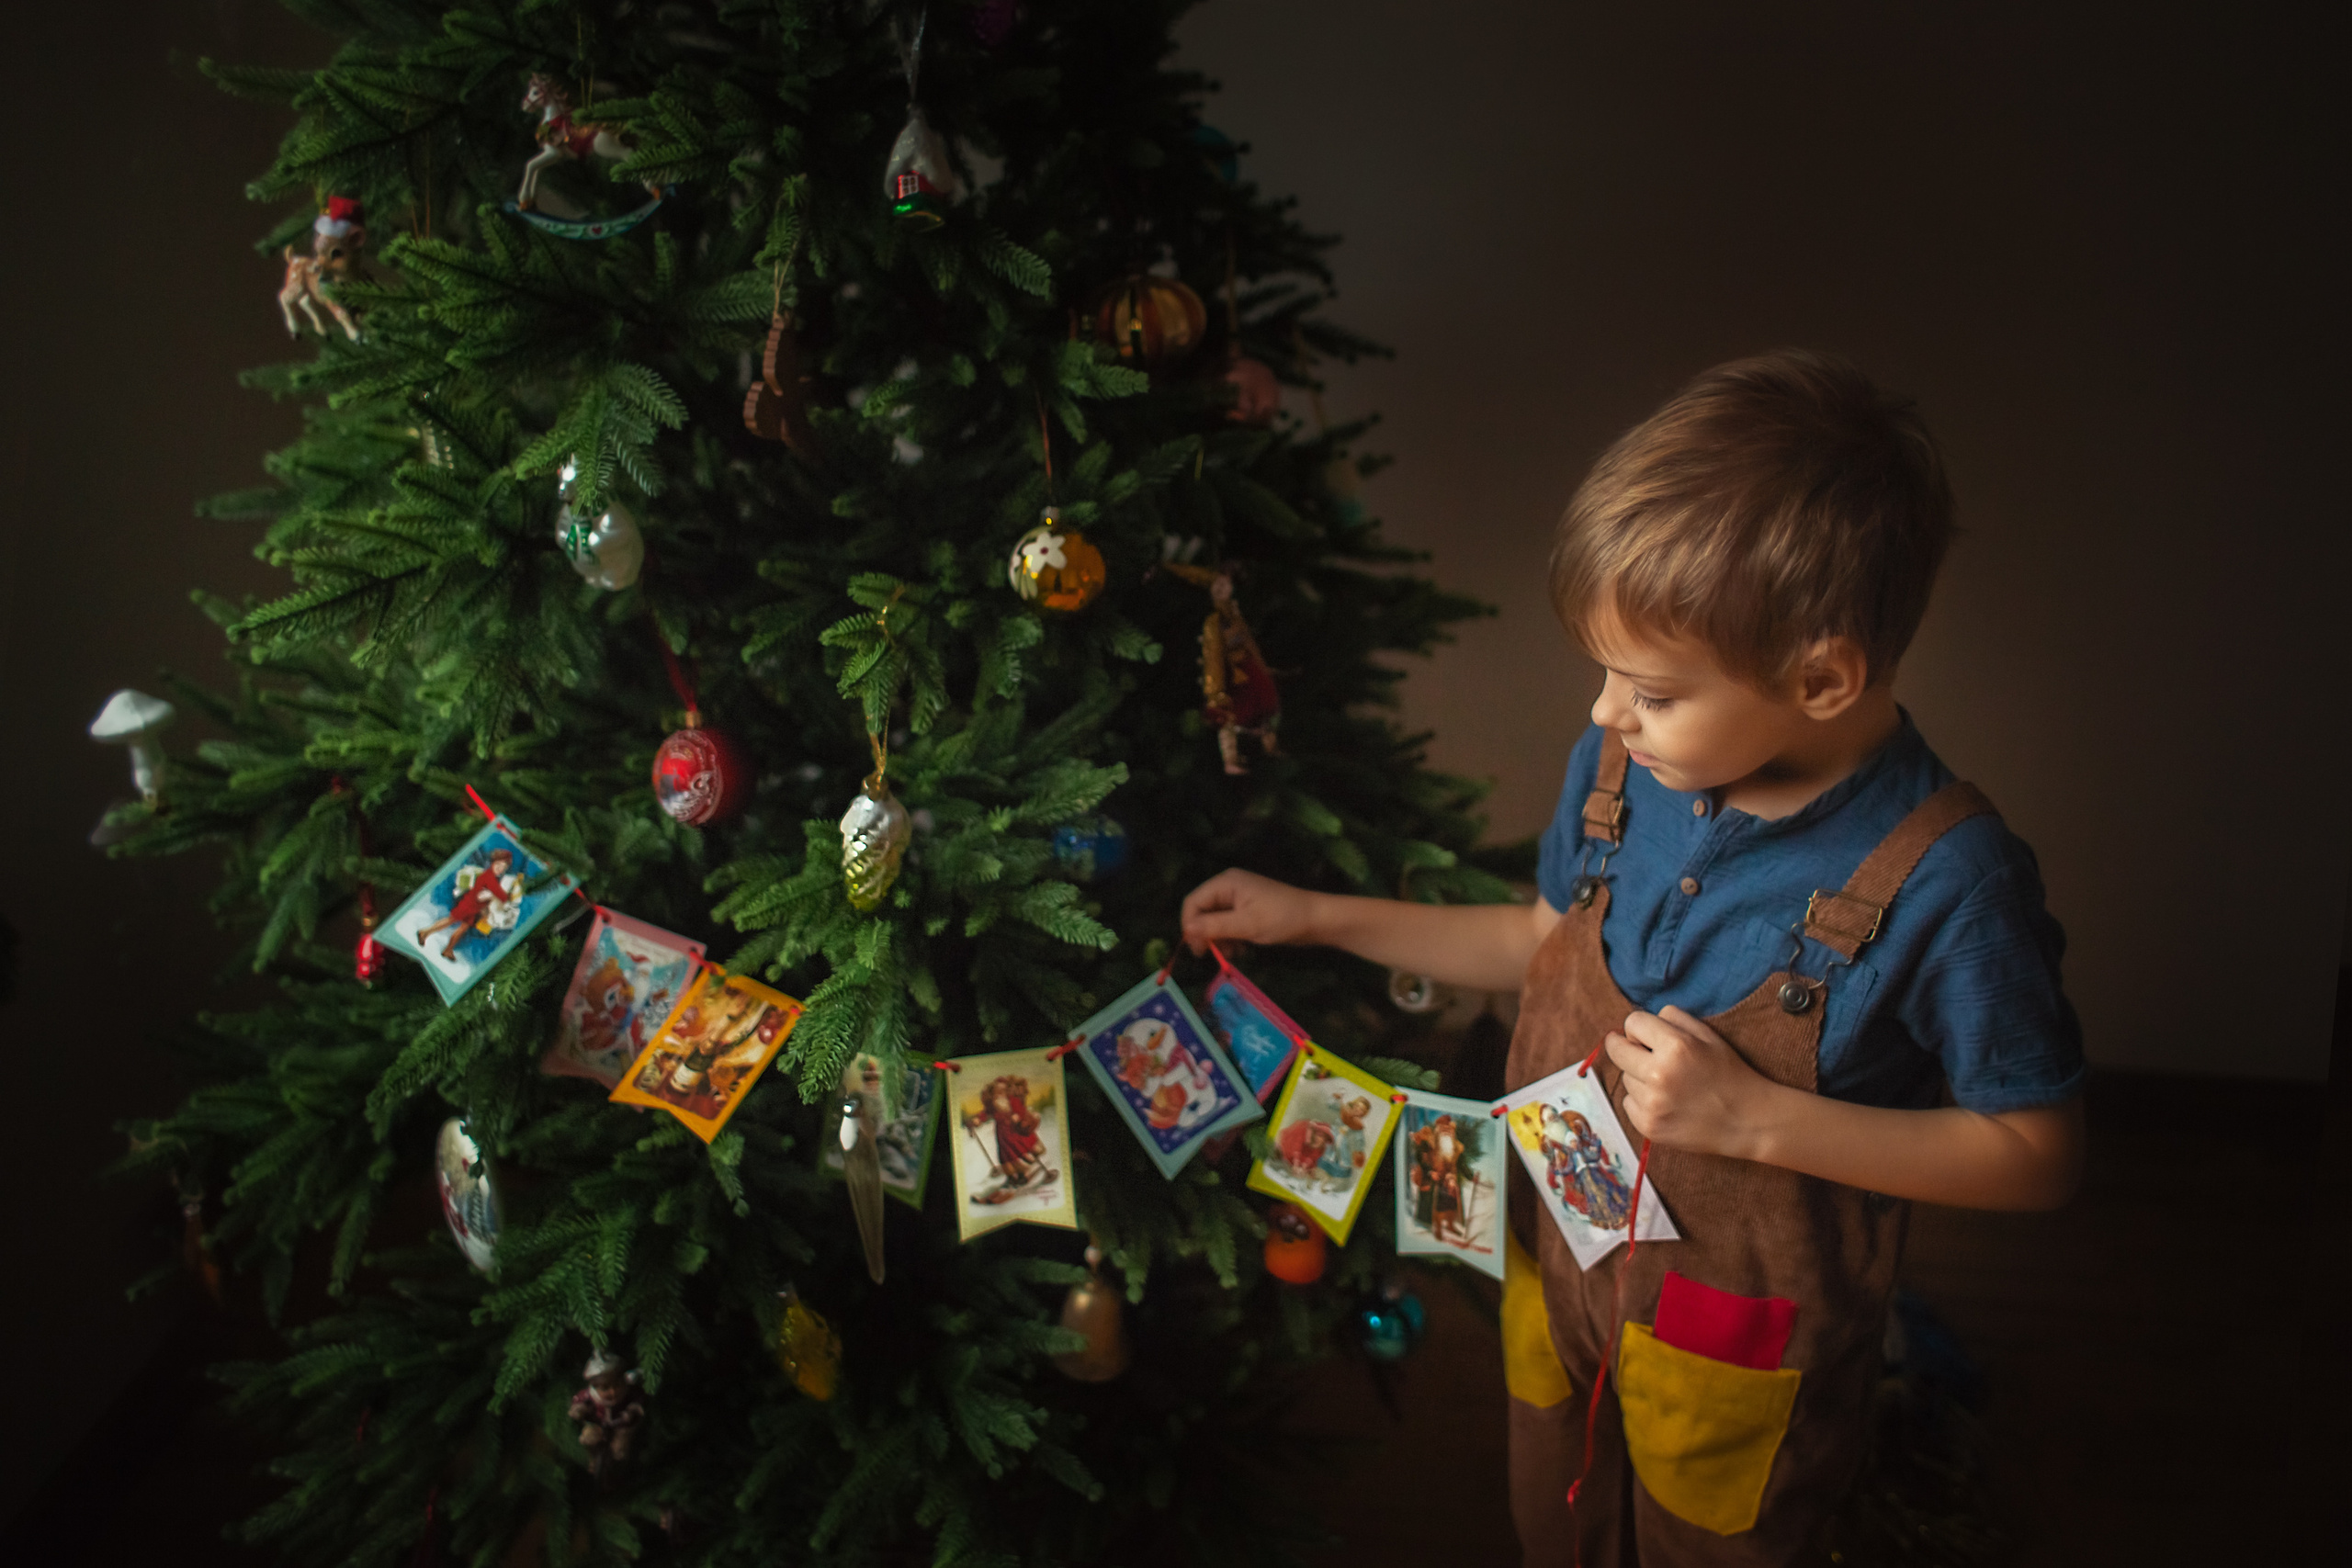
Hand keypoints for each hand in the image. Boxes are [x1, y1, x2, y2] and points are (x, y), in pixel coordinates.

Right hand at [1180, 868, 1318, 953]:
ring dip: (1219, 940)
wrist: (1317, 920)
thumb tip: (1186, 929)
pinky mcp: (1247, 911)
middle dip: (1206, 935)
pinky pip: (1228, 926)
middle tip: (1214, 956)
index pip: (1193, 902)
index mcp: (1226, 883)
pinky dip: (1230, 939)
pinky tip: (1240, 950)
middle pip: (1202, 912)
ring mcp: (1238, 899)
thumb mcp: (1247, 924)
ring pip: (1214, 922)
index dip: (1190, 926)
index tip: (1197, 950)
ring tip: (1233, 954)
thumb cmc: (1282, 918)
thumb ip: (1215, 926)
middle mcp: (1228, 888)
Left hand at [1603, 1005, 1779, 1159]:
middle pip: (1616, 1050)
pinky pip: (1628, 1103)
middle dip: (1627, 1048)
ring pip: (1625, 1078)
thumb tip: (1637, 1023)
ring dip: (1639, 1077)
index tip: (1646, 1036)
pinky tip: (1666, 1103)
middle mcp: (1659, 1075)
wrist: (1747, 1121)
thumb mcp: (1708, 1035)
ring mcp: (1652, 1104)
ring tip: (1668, 1084)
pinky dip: (1641, 1101)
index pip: (1632, 1023)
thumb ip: (1674, 1018)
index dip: (1640, 1028)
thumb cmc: (1728, 1074)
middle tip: (1645, 1055)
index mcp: (1676, 1047)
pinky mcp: (1648, 1126)